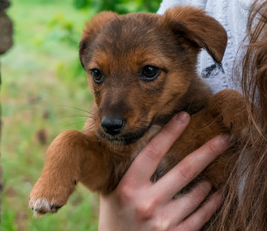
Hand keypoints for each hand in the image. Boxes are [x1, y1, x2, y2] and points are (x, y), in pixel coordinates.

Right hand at [98, 112, 229, 230]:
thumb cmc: (113, 216)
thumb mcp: (111, 191)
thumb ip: (124, 170)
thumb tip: (142, 142)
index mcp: (128, 187)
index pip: (152, 152)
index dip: (169, 132)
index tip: (184, 116)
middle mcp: (146, 202)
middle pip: (184, 170)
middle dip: (208, 151)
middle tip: (225, 138)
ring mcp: (162, 221)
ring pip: (196, 194)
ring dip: (208, 181)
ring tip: (213, 174)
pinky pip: (201, 216)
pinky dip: (212, 202)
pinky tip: (216, 194)